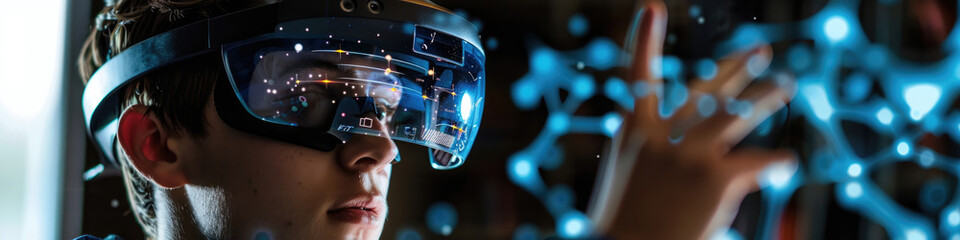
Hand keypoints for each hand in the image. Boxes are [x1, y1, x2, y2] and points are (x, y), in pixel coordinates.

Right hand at [588, 1, 797, 238]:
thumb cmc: (623, 223)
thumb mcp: (627, 176)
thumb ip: (654, 152)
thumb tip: (691, 144)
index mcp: (633, 132)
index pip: (637, 76)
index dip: (643, 40)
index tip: (651, 7)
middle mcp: (662, 135)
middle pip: (704, 90)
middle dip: (734, 66)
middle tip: (759, 49)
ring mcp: (691, 154)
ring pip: (736, 113)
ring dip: (765, 95)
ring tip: (786, 82)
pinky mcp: (717, 177)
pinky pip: (758, 162)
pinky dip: (775, 162)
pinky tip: (787, 160)